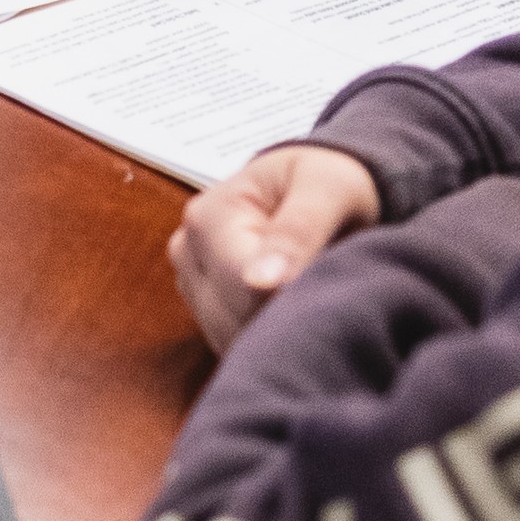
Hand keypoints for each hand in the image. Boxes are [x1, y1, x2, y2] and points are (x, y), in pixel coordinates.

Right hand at [170, 144, 382, 354]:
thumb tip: (260, 282)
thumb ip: (297, 231)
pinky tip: (294, 309)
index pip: (245, 289)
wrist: (316, 183)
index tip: (332, 291)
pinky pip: (234, 342)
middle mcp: (187, 252)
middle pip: (235, 318)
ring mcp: (191, 282)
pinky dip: (270, 337)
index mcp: (207, 218)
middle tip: (330, 287)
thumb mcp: (326, 189)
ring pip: (233, 337)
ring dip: (279, 328)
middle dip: (287, 313)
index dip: (295, 299)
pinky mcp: (204, 307)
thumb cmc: (325, 178)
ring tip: (314, 292)